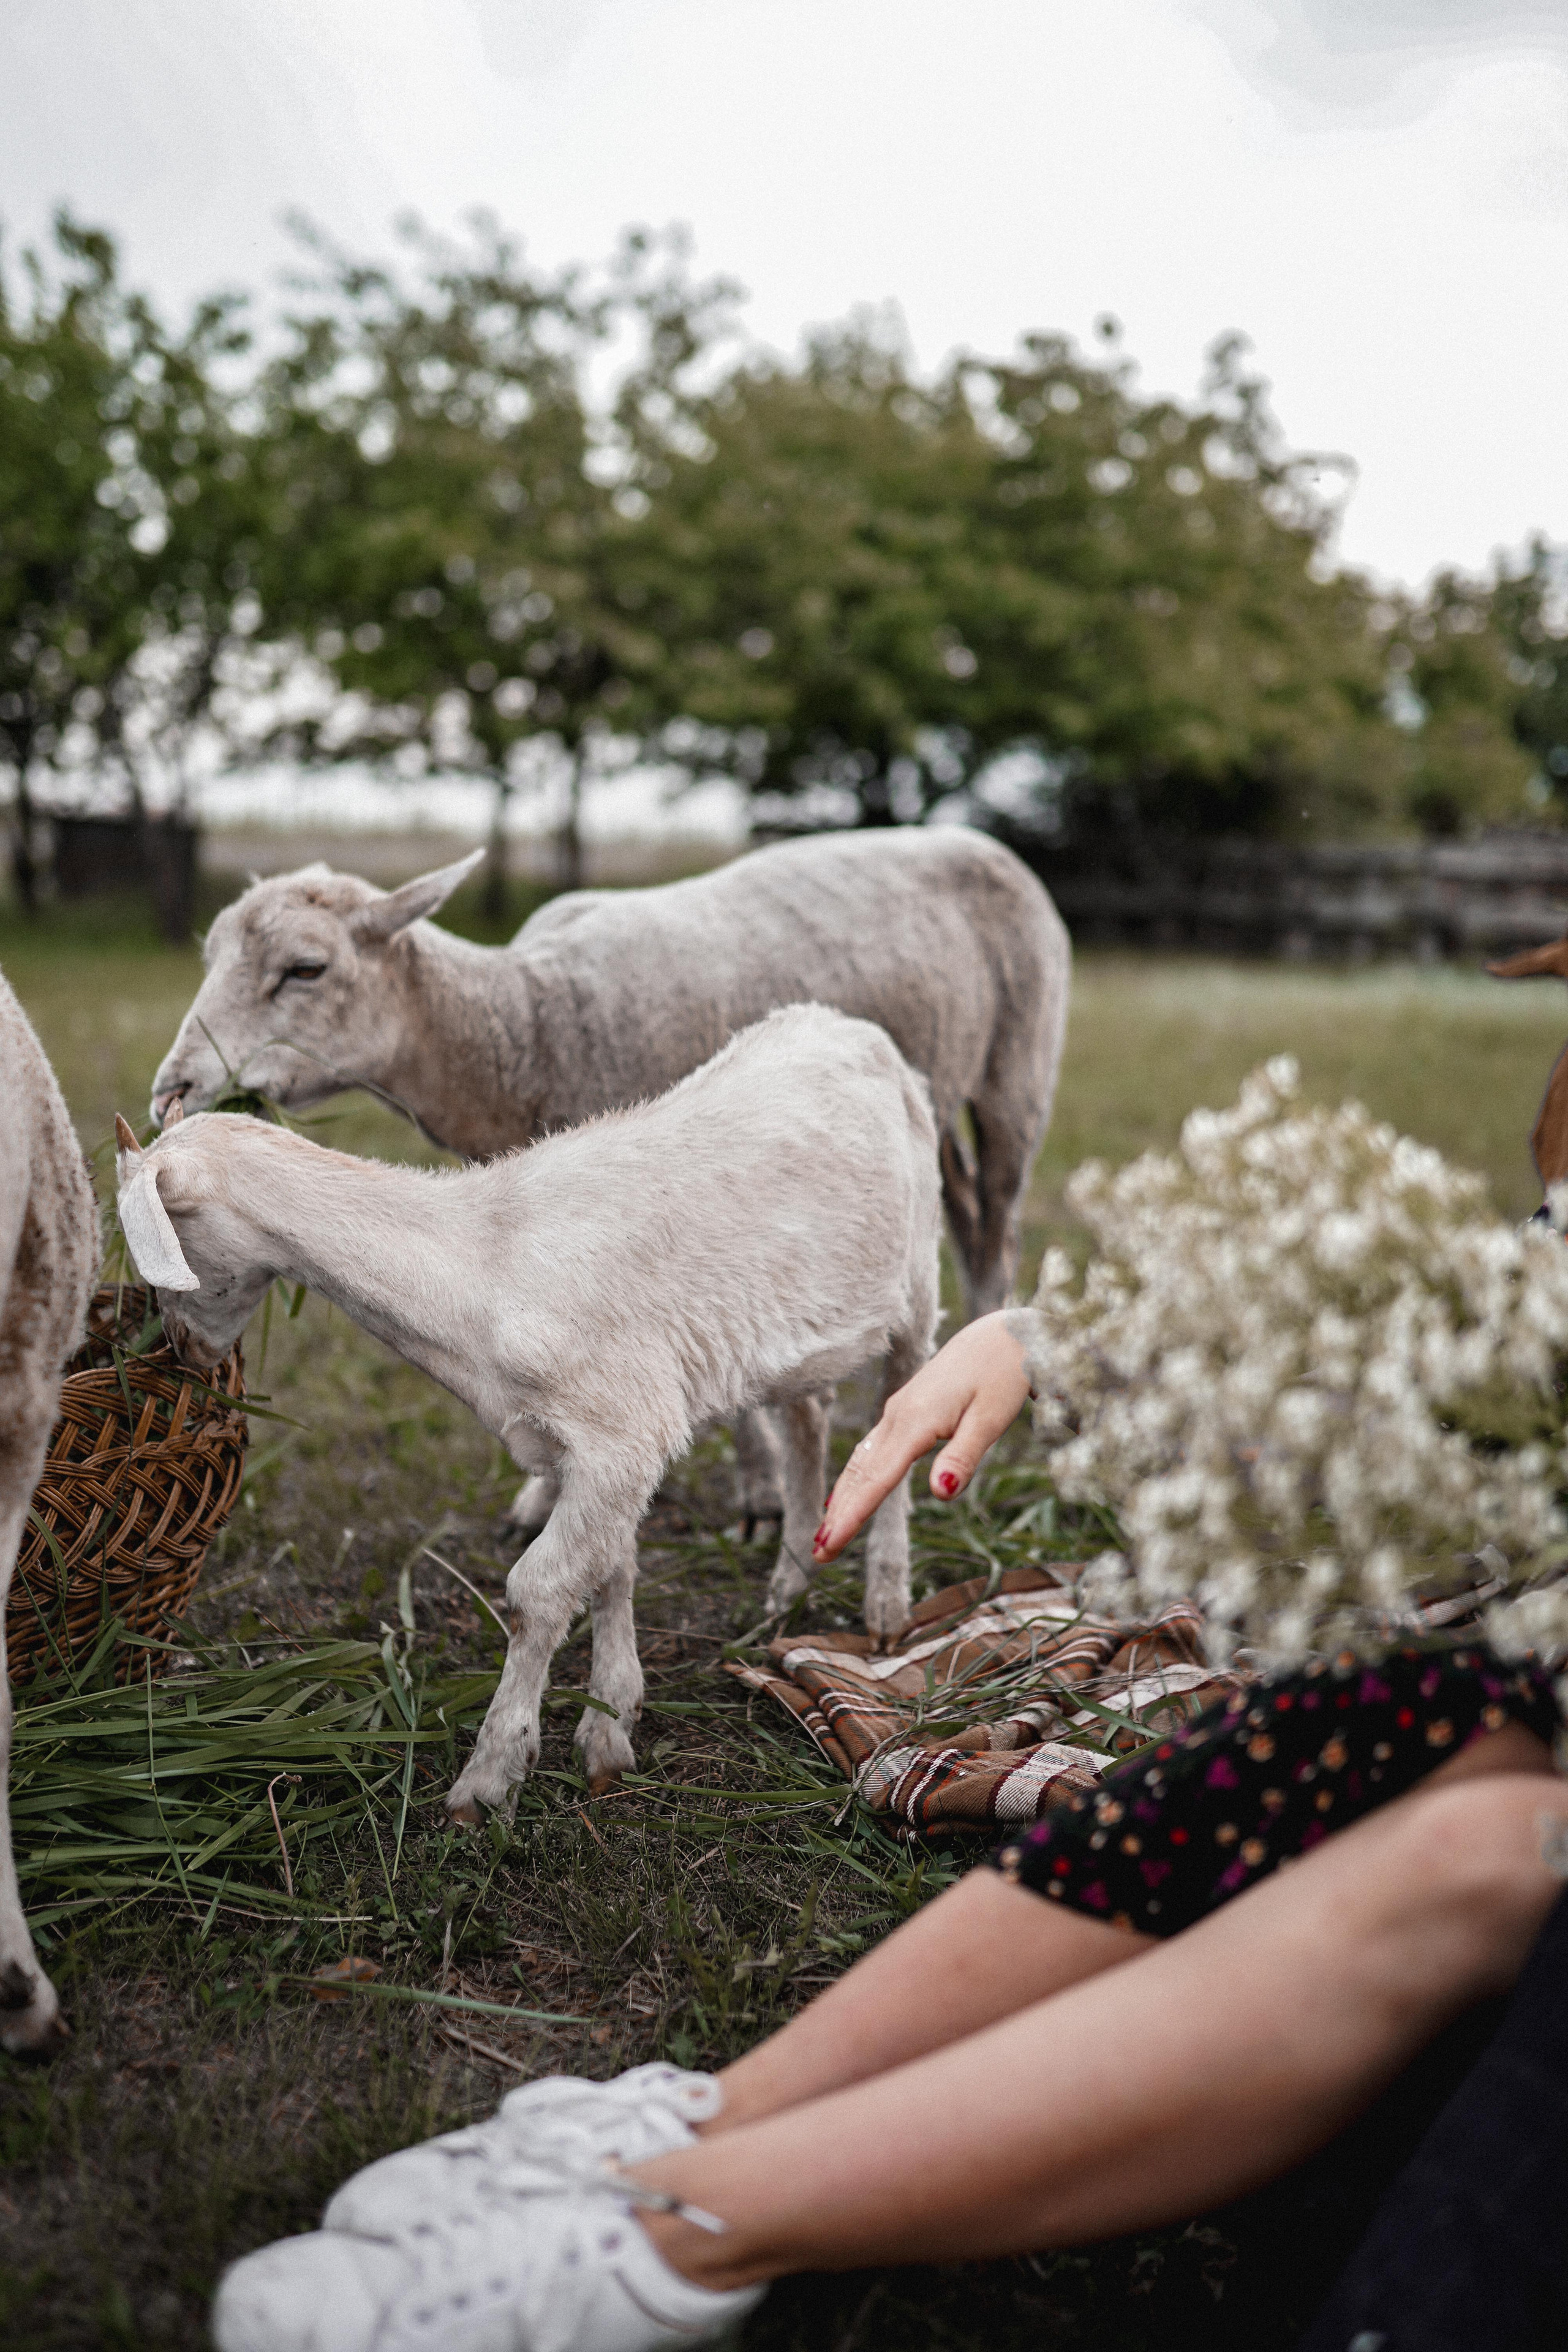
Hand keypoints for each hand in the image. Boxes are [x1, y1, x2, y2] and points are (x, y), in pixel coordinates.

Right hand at [812, 1312, 1030, 1562]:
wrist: (1004, 1335)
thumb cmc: (1003, 1376)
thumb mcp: (992, 1420)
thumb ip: (963, 1457)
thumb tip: (940, 1493)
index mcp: (916, 1420)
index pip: (877, 1478)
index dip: (852, 1516)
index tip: (828, 1547)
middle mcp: (898, 1415)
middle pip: (861, 1472)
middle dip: (839, 1514)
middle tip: (819, 1554)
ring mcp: (899, 1411)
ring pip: (862, 1460)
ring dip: (843, 1497)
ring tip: (826, 1533)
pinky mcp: (906, 1410)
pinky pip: (872, 1449)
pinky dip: (856, 1476)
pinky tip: (847, 1493)